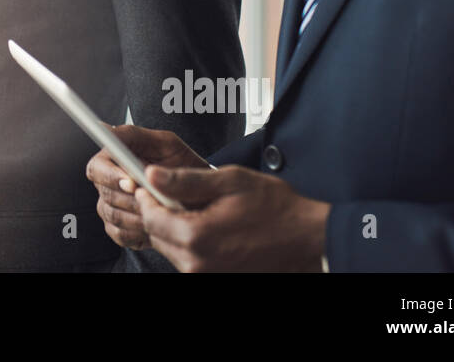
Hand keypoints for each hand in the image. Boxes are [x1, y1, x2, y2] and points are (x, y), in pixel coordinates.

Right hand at [85, 126, 209, 249]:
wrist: (200, 195)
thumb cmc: (183, 164)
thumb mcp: (167, 143)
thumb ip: (138, 137)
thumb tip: (112, 137)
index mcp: (113, 158)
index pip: (96, 167)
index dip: (111, 177)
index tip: (133, 184)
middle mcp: (107, 183)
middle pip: (105, 194)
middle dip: (133, 199)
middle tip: (158, 201)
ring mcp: (110, 207)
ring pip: (114, 216)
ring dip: (140, 216)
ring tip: (164, 212)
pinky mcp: (118, 229)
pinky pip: (121, 234)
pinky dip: (140, 232)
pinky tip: (158, 224)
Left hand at [136, 165, 330, 270]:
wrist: (306, 240)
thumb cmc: (275, 209)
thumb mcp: (229, 182)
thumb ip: (185, 180)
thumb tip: (152, 175)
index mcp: (197, 236)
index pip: (150, 218)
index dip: (146, 197)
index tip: (149, 184)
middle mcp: (197, 263)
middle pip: (157, 235)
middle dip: (160, 212)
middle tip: (173, 192)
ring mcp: (205, 275)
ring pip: (170, 248)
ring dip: (175, 227)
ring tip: (198, 209)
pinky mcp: (214, 278)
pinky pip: (188, 259)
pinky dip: (190, 241)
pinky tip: (208, 225)